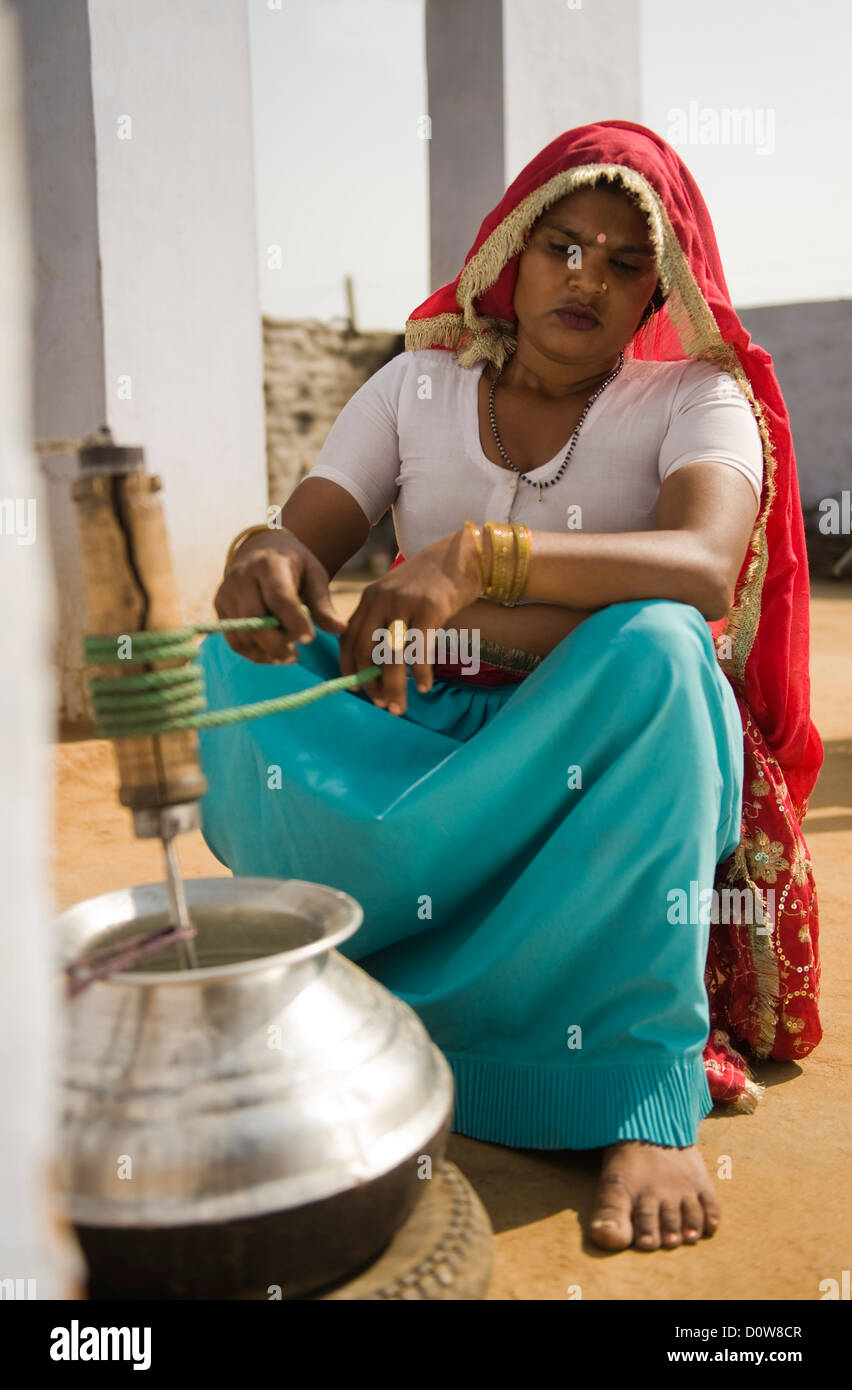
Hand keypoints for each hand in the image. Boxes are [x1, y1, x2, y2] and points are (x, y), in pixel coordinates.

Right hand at [214, 530, 345, 661]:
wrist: (262, 550)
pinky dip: (253, 653)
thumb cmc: (294, 566)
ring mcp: (227, 592)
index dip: (294, 621)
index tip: (310, 639)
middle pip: (254, 619)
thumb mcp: (314, 576)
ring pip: (241, 634)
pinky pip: (234, 639)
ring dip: (265, 652)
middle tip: (295, 655)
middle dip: (276, 643)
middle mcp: (242, 577)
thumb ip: (324, 604)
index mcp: (269, 564)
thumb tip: (340, 628)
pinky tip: (272, 654)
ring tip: (287, 655)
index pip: (278, 597)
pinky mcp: (219, 607)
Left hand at [339, 528, 482, 713]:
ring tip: (399, 707)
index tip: (358, 690)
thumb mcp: (399, 594)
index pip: (348, 639)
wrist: (463, 553)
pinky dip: (421, 673)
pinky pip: (420, 649)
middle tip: (382, 705)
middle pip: (365, 651)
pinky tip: (426, 687)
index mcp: (370, 598)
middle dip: (371, 684)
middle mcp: (382, 600)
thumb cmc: (432, 582)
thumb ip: (384, 619)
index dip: (350, 668)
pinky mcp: (430, 608)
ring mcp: (405, 603)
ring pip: (391, 655)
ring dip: (394, 687)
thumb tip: (377, 664)